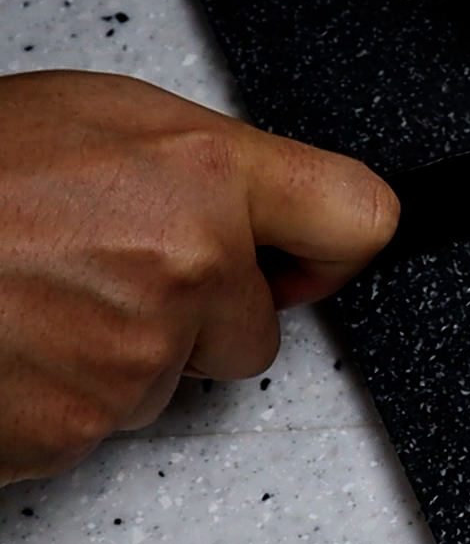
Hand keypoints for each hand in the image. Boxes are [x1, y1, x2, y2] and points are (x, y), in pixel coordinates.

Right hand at [0, 72, 397, 484]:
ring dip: (124, 354)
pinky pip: (105, 423)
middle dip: (201, 315)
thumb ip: (202, 166)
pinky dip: (65, 397)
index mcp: (201, 174)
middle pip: (259, 330)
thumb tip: (273, 216)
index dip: (336, 247)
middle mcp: (187, 264)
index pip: (361, 217)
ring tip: (36, 298)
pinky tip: (16, 345)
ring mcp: (137, 354)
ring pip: (174, 379)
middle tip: (106, 273)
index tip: (312, 259)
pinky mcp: (81, 427)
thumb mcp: (94, 116)